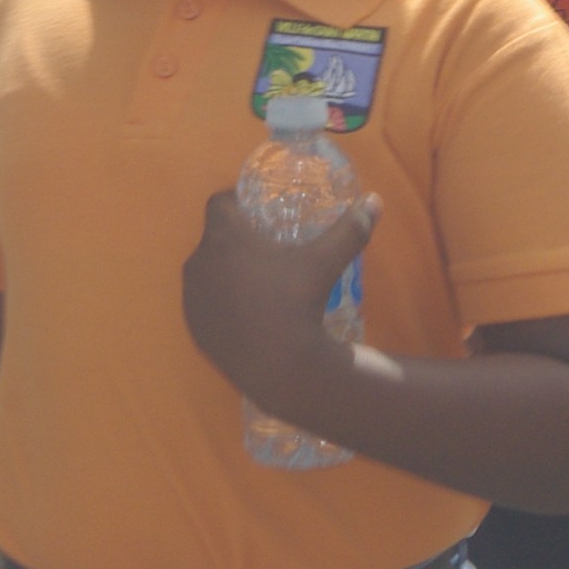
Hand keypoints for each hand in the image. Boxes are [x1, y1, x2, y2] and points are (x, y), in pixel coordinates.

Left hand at [181, 187, 376, 411]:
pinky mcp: (194, 327)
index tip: (257, 212)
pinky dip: (219, 302)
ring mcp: (192, 298)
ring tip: (256, 282)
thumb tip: (375, 200)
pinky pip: (203, 303)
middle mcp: (199, 263)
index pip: (219, 203)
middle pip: (213, 238)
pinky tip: (245, 312)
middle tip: (265, 249)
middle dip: (234, 239)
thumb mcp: (326, 262)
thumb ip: (350, 228)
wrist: (280, 367)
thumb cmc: (298, 303)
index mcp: (224, 237)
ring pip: (206, 271)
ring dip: (224, 270)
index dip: (237, 202)